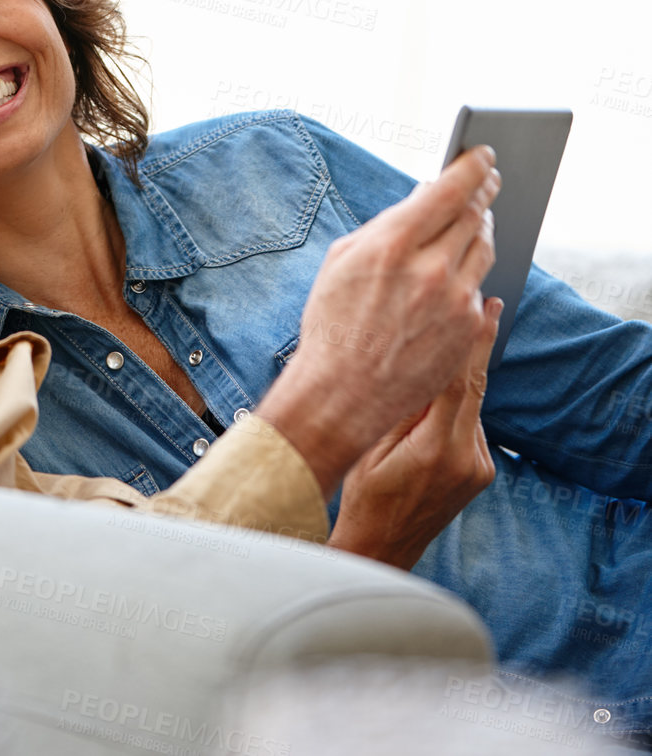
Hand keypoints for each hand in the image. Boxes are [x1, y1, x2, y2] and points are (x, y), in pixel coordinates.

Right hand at [258, 145, 498, 498]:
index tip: (483, 155)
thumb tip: (423, 198)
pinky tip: (466, 264)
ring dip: (483, 226)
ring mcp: (454, 301)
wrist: (342, 392)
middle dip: (484, 191)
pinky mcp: (467, 330)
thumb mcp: (345, 259)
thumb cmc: (333, 321)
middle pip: (474, 214)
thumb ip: (386, 225)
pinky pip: (480, 287)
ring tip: (479, 216)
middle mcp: (430, 268)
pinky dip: (473, 270)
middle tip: (489, 180)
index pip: (449, 189)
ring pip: (484, 248)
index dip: (472, 166)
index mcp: (393, 242)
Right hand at [326, 297, 500, 569]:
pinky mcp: (480, 474)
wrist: (382, 550)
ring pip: (471, 406)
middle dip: (480, 345)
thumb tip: (422, 365)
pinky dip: (455, 405)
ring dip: (457, 378)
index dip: (470, 341)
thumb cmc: (363, 499)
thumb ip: (401, 407)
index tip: (479, 307)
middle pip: (475, 388)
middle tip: (490, 303)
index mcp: (437, 449)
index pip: (458, 383)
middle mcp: (468, 459)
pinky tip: (434, 397)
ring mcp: (478, 469)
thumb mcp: (371, 447)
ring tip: (439, 348)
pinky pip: (469, 425)